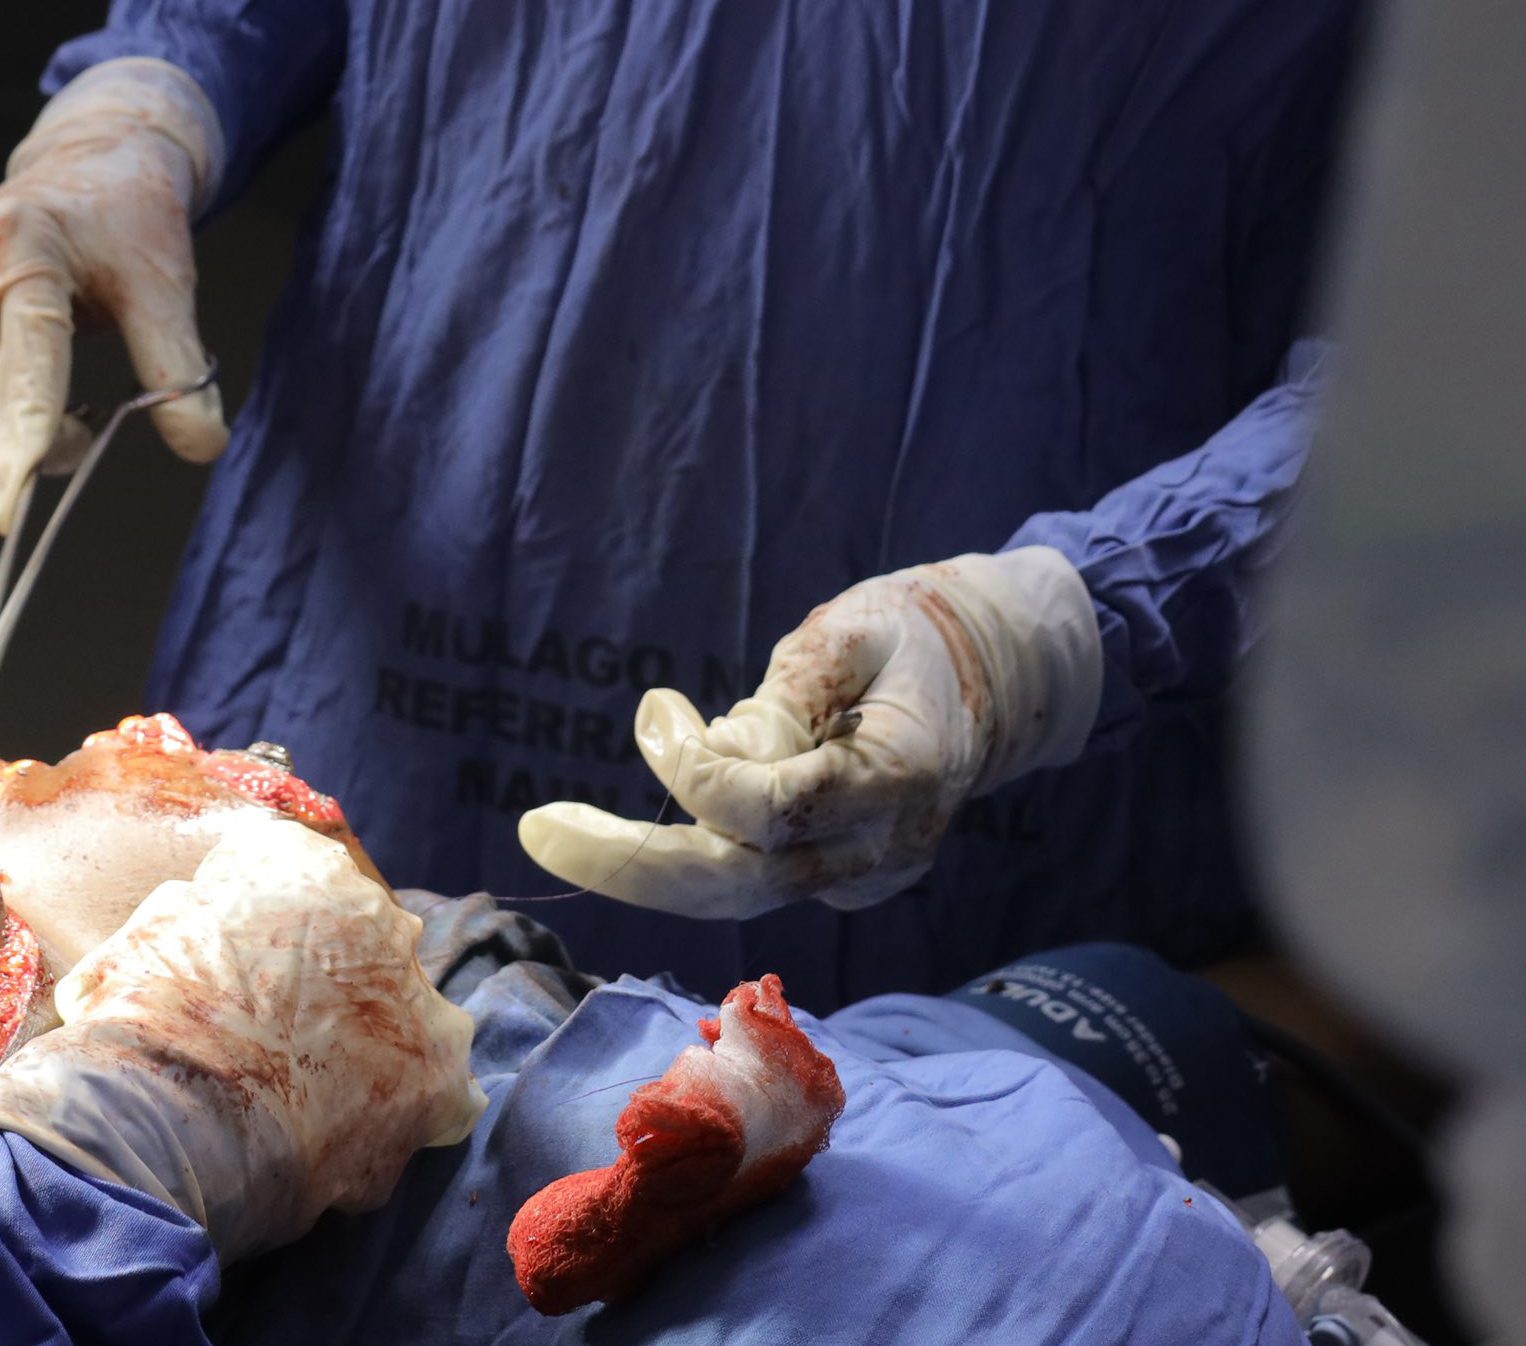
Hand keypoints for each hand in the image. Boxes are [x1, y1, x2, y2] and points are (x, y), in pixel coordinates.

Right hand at [0, 58, 228, 532]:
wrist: (93, 163)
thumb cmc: (129, 222)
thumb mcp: (166, 287)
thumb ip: (177, 367)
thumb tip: (201, 447)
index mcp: (33, 246)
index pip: (25, 355)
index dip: (22, 431)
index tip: (13, 503)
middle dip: (19, 438)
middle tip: (79, 440)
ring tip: (46, 403)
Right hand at [0, 816, 482, 1256]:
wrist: (166, 1113)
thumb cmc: (137, 1018)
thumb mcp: (149, 931)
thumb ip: (196, 912)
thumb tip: (201, 917)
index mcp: (301, 864)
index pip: (305, 884)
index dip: (276, 941)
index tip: (252, 979)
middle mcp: (376, 914)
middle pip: (372, 947)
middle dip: (340, 991)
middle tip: (286, 1044)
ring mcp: (417, 999)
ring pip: (414, 1021)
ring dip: (379, 1052)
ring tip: (319, 1102)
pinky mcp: (436, 1082)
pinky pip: (439, 1099)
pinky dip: (403, 1121)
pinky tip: (349, 1146)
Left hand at [517, 546, 1101, 919]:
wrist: (987, 682)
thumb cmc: (911, 635)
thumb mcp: (852, 633)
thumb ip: (787, 700)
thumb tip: (710, 764)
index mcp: (901, 780)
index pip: (776, 810)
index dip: (698, 772)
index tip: (655, 707)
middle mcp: (883, 854)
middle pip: (741, 883)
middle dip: (631, 864)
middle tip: (538, 829)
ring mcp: (861, 881)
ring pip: (735, 892)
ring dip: (639, 863)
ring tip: (554, 829)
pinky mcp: (834, 881)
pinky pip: (747, 874)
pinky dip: (690, 841)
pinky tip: (676, 775)